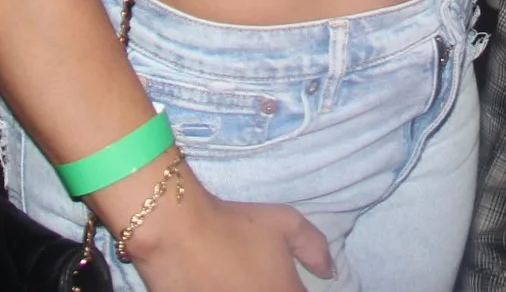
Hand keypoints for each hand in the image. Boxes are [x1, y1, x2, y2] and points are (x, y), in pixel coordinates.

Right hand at [118, 187, 332, 291]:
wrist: (176, 231)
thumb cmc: (234, 223)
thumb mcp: (285, 221)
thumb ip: (314, 247)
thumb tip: (329, 272)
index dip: (295, 289)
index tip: (284, 279)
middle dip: (270, 290)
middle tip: (255, 275)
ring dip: (246, 290)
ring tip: (234, 278)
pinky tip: (216, 283)